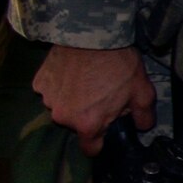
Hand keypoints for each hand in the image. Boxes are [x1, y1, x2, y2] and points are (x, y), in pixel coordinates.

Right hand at [35, 45, 154, 155]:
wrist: (92, 34)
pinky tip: (72, 71)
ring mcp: (48, 99)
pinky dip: (60, 84)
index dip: (100, 141)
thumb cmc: (119, 64)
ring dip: (73, 99)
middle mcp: (63, 117)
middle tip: (102, 94)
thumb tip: (142, 127)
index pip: (90, 149)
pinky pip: (51, 90)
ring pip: (62, 107)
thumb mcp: (142, 92)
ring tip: (87, 79)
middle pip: (76, 124)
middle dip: (88, 114)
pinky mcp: (39, 82)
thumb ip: (143, 117)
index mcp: (88, 124)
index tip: (106, 128)